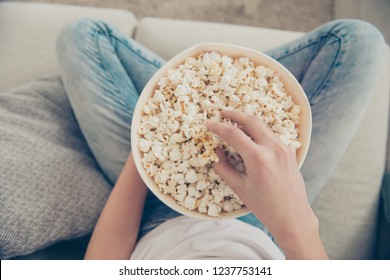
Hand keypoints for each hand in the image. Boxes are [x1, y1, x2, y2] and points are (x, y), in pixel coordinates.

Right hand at [207, 110, 327, 258]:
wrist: (293, 217)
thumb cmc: (265, 206)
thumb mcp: (240, 188)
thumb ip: (224, 168)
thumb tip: (215, 153)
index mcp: (258, 158)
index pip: (233, 134)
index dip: (218, 127)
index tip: (209, 124)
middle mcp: (273, 148)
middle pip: (251, 120)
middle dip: (234, 114)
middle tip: (222, 112)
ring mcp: (284, 148)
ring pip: (262, 126)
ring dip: (247, 122)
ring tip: (234, 124)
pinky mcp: (289, 152)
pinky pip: (271, 136)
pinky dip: (258, 132)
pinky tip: (250, 138)